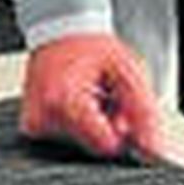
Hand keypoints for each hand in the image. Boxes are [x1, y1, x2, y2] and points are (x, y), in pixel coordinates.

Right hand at [19, 34, 163, 160]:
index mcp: (65, 101)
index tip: (120, 111)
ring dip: (93, 127)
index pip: (106, 145)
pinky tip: (76, 104)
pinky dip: (77, 127)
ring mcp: (35, 125)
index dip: (122, 131)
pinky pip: (66, 140)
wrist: (59, 34)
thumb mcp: (128, 71)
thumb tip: (151, 150)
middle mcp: (44, 117)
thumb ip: (144, 112)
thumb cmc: (91, 47)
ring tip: (89, 97)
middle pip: (93, 147)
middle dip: (106, 128)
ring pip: (81, 146)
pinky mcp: (32, 129)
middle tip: (103, 97)